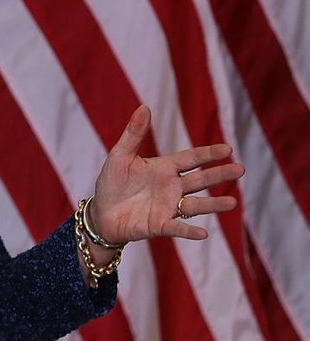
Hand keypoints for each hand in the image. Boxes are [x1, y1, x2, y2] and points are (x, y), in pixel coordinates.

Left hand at [88, 106, 241, 244]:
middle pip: (200, 180)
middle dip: (219, 175)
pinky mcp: (159, 225)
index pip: (191, 158)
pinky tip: (202, 233)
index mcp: (164, 168)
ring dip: (213, 205)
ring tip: (232, 202)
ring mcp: (168, 206)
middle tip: (240, 169)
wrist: (100, 212)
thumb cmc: (112, 182)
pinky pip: (176, 228)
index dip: (209, 154)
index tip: (228, 149)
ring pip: (196, 205)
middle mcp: (172, 187)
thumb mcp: (120, 155)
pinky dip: (189, 231)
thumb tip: (144, 107)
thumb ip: (134, 134)